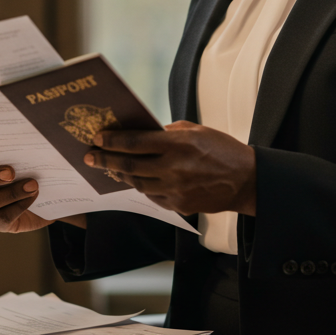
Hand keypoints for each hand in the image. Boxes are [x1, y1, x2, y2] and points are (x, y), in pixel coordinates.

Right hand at [0, 145, 83, 231]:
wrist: (46, 194)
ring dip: (11, 193)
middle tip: (11, 172)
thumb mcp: (25, 152)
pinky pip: (3, 217)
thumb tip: (35, 126)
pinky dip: (20, 205)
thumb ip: (20, 143)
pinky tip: (34, 196)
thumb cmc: (31, 165)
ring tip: (33, 185)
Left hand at [86, 121, 255, 215]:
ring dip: (120, 174)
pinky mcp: (178, 205)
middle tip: (90, 156)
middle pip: (129, 164)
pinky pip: (151, 196)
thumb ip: (168, 132)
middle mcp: (173, 168)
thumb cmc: (221, 150)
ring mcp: (175, 190)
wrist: (246, 180)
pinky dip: (140, 187)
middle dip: (105, 159)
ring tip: (109, 167)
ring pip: (137, 183)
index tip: (96, 138)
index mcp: (178, 145)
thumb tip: (142, 133)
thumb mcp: (196, 130)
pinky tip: (133, 179)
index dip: (112, 140)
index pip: (135, 142)